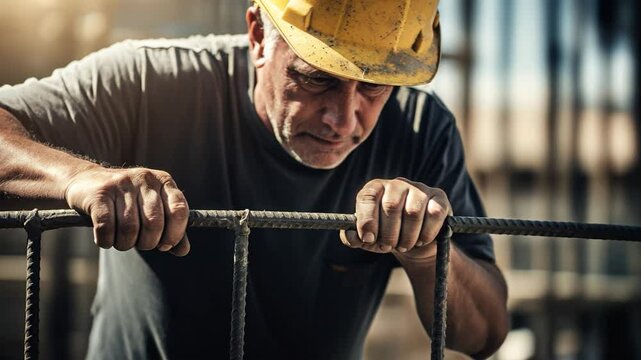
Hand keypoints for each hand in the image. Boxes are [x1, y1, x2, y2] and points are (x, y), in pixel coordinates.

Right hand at [64, 166, 189, 255]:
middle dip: (147, 243)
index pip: (179, 210)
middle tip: (139, 244)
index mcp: (163, 181)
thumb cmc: (126, 202)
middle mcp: (144, 179)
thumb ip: (170, 229)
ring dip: (125, 244)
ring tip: (121, 242)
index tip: (165, 245)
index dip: (175, 234)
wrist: (86, 182)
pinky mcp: (100, 193)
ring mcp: (121, 184)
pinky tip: (105, 240)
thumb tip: (183, 250)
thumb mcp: (152, 210)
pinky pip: (106, 228)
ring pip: (130, 228)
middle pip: (154, 223)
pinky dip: (106, 241)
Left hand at [340, 177, 450, 259]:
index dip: (366, 219)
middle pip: (391, 206)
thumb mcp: (368, 239)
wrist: (415, 242)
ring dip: (407, 236)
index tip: (368, 239)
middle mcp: (397, 184)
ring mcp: (419, 188)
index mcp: (376, 188)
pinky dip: (427, 233)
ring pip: (413, 212)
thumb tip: (350, 235)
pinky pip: (434, 214)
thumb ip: (353, 237)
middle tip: (388, 247)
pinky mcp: (439, 198)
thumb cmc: (387, 235)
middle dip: (388, 233)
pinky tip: (421, 240)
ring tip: (404, 245)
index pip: (368, 197)